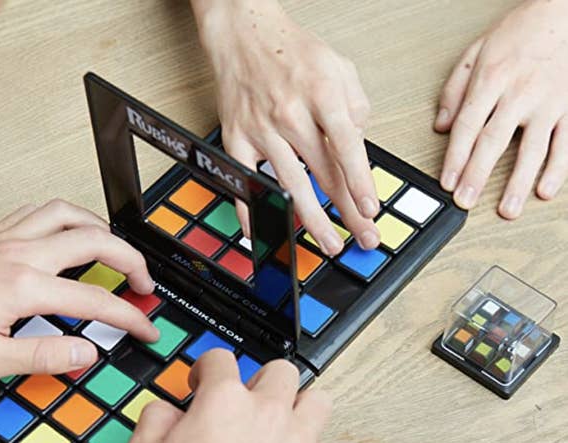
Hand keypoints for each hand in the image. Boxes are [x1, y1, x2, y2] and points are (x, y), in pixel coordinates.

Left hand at [0, 199, 158, 378]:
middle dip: (131, 260)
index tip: (146, 329)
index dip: (130, 316)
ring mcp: (6, 238)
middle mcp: (20, 254)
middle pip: (95, 240)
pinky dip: (67, 218)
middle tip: (143, 283)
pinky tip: (68, 234)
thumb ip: (43, 355)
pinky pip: (41, 211)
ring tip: (116, 251)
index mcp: (23, 287)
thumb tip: (86, 352)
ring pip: (69, 214)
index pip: (95, 300)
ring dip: (102, 229)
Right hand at [124, 350, 329, 442]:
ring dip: (298, 405)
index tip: (204, 380)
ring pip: (316, 400)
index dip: (207, 367)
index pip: (221, 358)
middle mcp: (267, 411)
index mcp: (225, 398)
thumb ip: (156, 415)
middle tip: (248, 400)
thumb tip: (168, 410)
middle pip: (280, 370)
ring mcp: (297, 440)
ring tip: (282, 422)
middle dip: (261, 380)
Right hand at [192, 0, 379, 254]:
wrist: (242, 34)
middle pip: (324, 174)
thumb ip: (356, 106)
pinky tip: (264, 231)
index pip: (347, 148)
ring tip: (330, 243)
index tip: (371, 209)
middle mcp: (291, 113)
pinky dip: (252, 209)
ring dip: (313, 220)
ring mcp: (261, 129)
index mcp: (322, 93)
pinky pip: (245, 181)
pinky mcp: (236, 139)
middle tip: (364, 237)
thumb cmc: (291, 51)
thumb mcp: (339, 66)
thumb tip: (360, 146)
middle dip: (348, 211)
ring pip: (290, 185)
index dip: (360, 183)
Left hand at [436, 0, 567, 217]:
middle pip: (494, 141)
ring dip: (518, 182)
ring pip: (532, 149)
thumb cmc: (521, 31)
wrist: (565, 11)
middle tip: (466, 202)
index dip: (455, 157)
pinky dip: (557, 168)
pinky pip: (565, 143)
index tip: (447, 182)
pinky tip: (545, 190)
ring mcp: (548, 102)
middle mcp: (520, 92)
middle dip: (477, 175)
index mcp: (492, 79)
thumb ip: (454, 90)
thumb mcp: (477, 51)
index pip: (467, 126)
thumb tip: (441, 127)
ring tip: (506, 209)